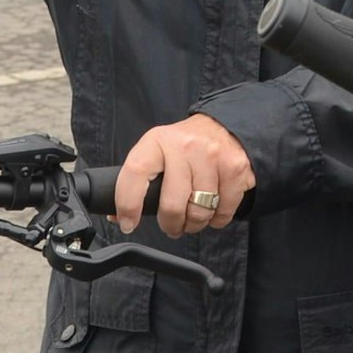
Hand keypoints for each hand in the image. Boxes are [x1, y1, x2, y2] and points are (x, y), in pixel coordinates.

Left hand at [114, 113, 255, 237]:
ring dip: (194, 224)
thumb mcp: (156, 151)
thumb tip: (117, 215)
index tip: (129, 223)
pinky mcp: (235, 168)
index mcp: (158, 142)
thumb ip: (137, 181)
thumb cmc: (185, 145)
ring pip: (199, 211)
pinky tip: (213, 212)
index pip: (135, 173)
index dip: (129, 204)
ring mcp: (212, 156)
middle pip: (172, 204)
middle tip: (172, 226)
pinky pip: (224, 210)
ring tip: (192, 219)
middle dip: (170, 225)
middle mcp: (185, 146)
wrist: (224, 125)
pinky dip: (217, 219)